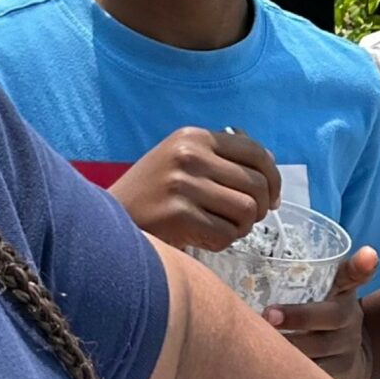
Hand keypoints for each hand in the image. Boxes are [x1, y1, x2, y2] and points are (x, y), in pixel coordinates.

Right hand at [111, 127, 279, 249]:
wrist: (106, 219)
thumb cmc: (152, 192)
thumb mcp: (183, 159)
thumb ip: (222, 156)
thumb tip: (270, 162)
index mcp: (194, 136)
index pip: (256, 152)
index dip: (273, 178)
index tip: (273, 197)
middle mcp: (190, 155)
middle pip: (257, 184)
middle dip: (261, 207)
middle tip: (246, 219)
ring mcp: (184, 185)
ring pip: (247, 210)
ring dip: (242, 226)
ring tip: (223, 227)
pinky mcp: (179, 216)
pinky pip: (227, 234)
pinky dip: (223, 241)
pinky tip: (205, 237)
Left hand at [267, 246, 379, 378]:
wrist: (349, 361)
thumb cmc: (318, 319)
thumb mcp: (318, 295)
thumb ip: (293, 278)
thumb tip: (245, 256)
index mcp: (341, 294)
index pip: (351, 276)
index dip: (361, 266)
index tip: (368, 254)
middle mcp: (349, 320)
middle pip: (331, 317)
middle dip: (299, 316)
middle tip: (268, 316)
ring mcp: (346, 350)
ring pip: (320, 350)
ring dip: (289, 349)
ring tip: (260, 346)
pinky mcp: (340, 377)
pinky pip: (317, 377)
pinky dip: (294, 375)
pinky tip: (272, 374)